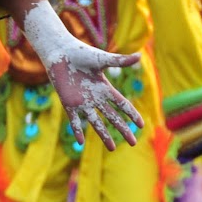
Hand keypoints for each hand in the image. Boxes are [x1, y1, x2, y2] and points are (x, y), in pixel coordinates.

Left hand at [21, 1, 144, 148]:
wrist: (60, 52)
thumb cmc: (81, 53)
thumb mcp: (102, 59)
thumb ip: (120, 61)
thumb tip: (140, 55)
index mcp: (104, 88)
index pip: (122, 104)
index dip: (131, 114)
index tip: (141, 125)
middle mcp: (95, 98)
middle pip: (112, 117)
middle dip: (123, 129)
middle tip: (133, 143)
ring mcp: (82, 102)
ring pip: (95, 122)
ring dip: (103, 135)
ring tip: (112, 149)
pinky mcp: (68, 103)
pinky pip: (73, 120)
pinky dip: (77, 130)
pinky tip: (80, 142)